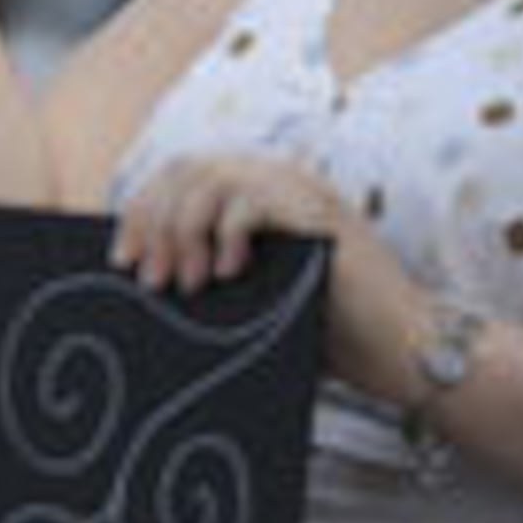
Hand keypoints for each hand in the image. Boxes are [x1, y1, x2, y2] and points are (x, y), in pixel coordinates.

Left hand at [113, 150, 427, 402]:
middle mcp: (279, 181)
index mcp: (258, 194)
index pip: (180, 176)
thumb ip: (207, 275)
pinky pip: (254, 201)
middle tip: (148, 279)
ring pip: (213, 179)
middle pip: (187, 170)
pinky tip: (228, 273)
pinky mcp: (322, 214)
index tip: (121, 261)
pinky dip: (229, 233)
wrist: (401, 352)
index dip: (142, 212)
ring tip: (187, 285)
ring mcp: (303, 192)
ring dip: (185, 231)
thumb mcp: (249, 297)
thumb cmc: (327, 333)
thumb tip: (140, 281)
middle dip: (155, 223)